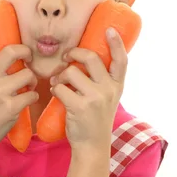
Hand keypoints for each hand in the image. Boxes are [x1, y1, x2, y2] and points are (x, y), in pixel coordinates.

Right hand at [0, 10, 38, 150]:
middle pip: (11, 52)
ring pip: (27, 74)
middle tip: (29, 56)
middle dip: (26, 51)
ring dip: (32, 80)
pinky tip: (26, 100)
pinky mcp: (9, 106)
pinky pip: (32, 94)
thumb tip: (10, 53)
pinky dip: (33, 96)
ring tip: (27, 87)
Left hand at [49, 28, 127, 149]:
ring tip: (57, 83)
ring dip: (60, 75)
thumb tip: (83, 58)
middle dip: (74, 53)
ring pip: (71, 71)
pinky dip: (54, 89)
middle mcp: (109, 90)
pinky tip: (56, 94)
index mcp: (117, 86)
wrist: (92, 146)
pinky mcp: (80, 106)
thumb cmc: (95, 119)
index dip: (116, 44)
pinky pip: (60, 87)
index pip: (122, 60)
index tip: (109, 30)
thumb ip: (102, 80)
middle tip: (66, 58)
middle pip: (91, 58)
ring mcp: (96, 98)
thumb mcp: (107, 98)